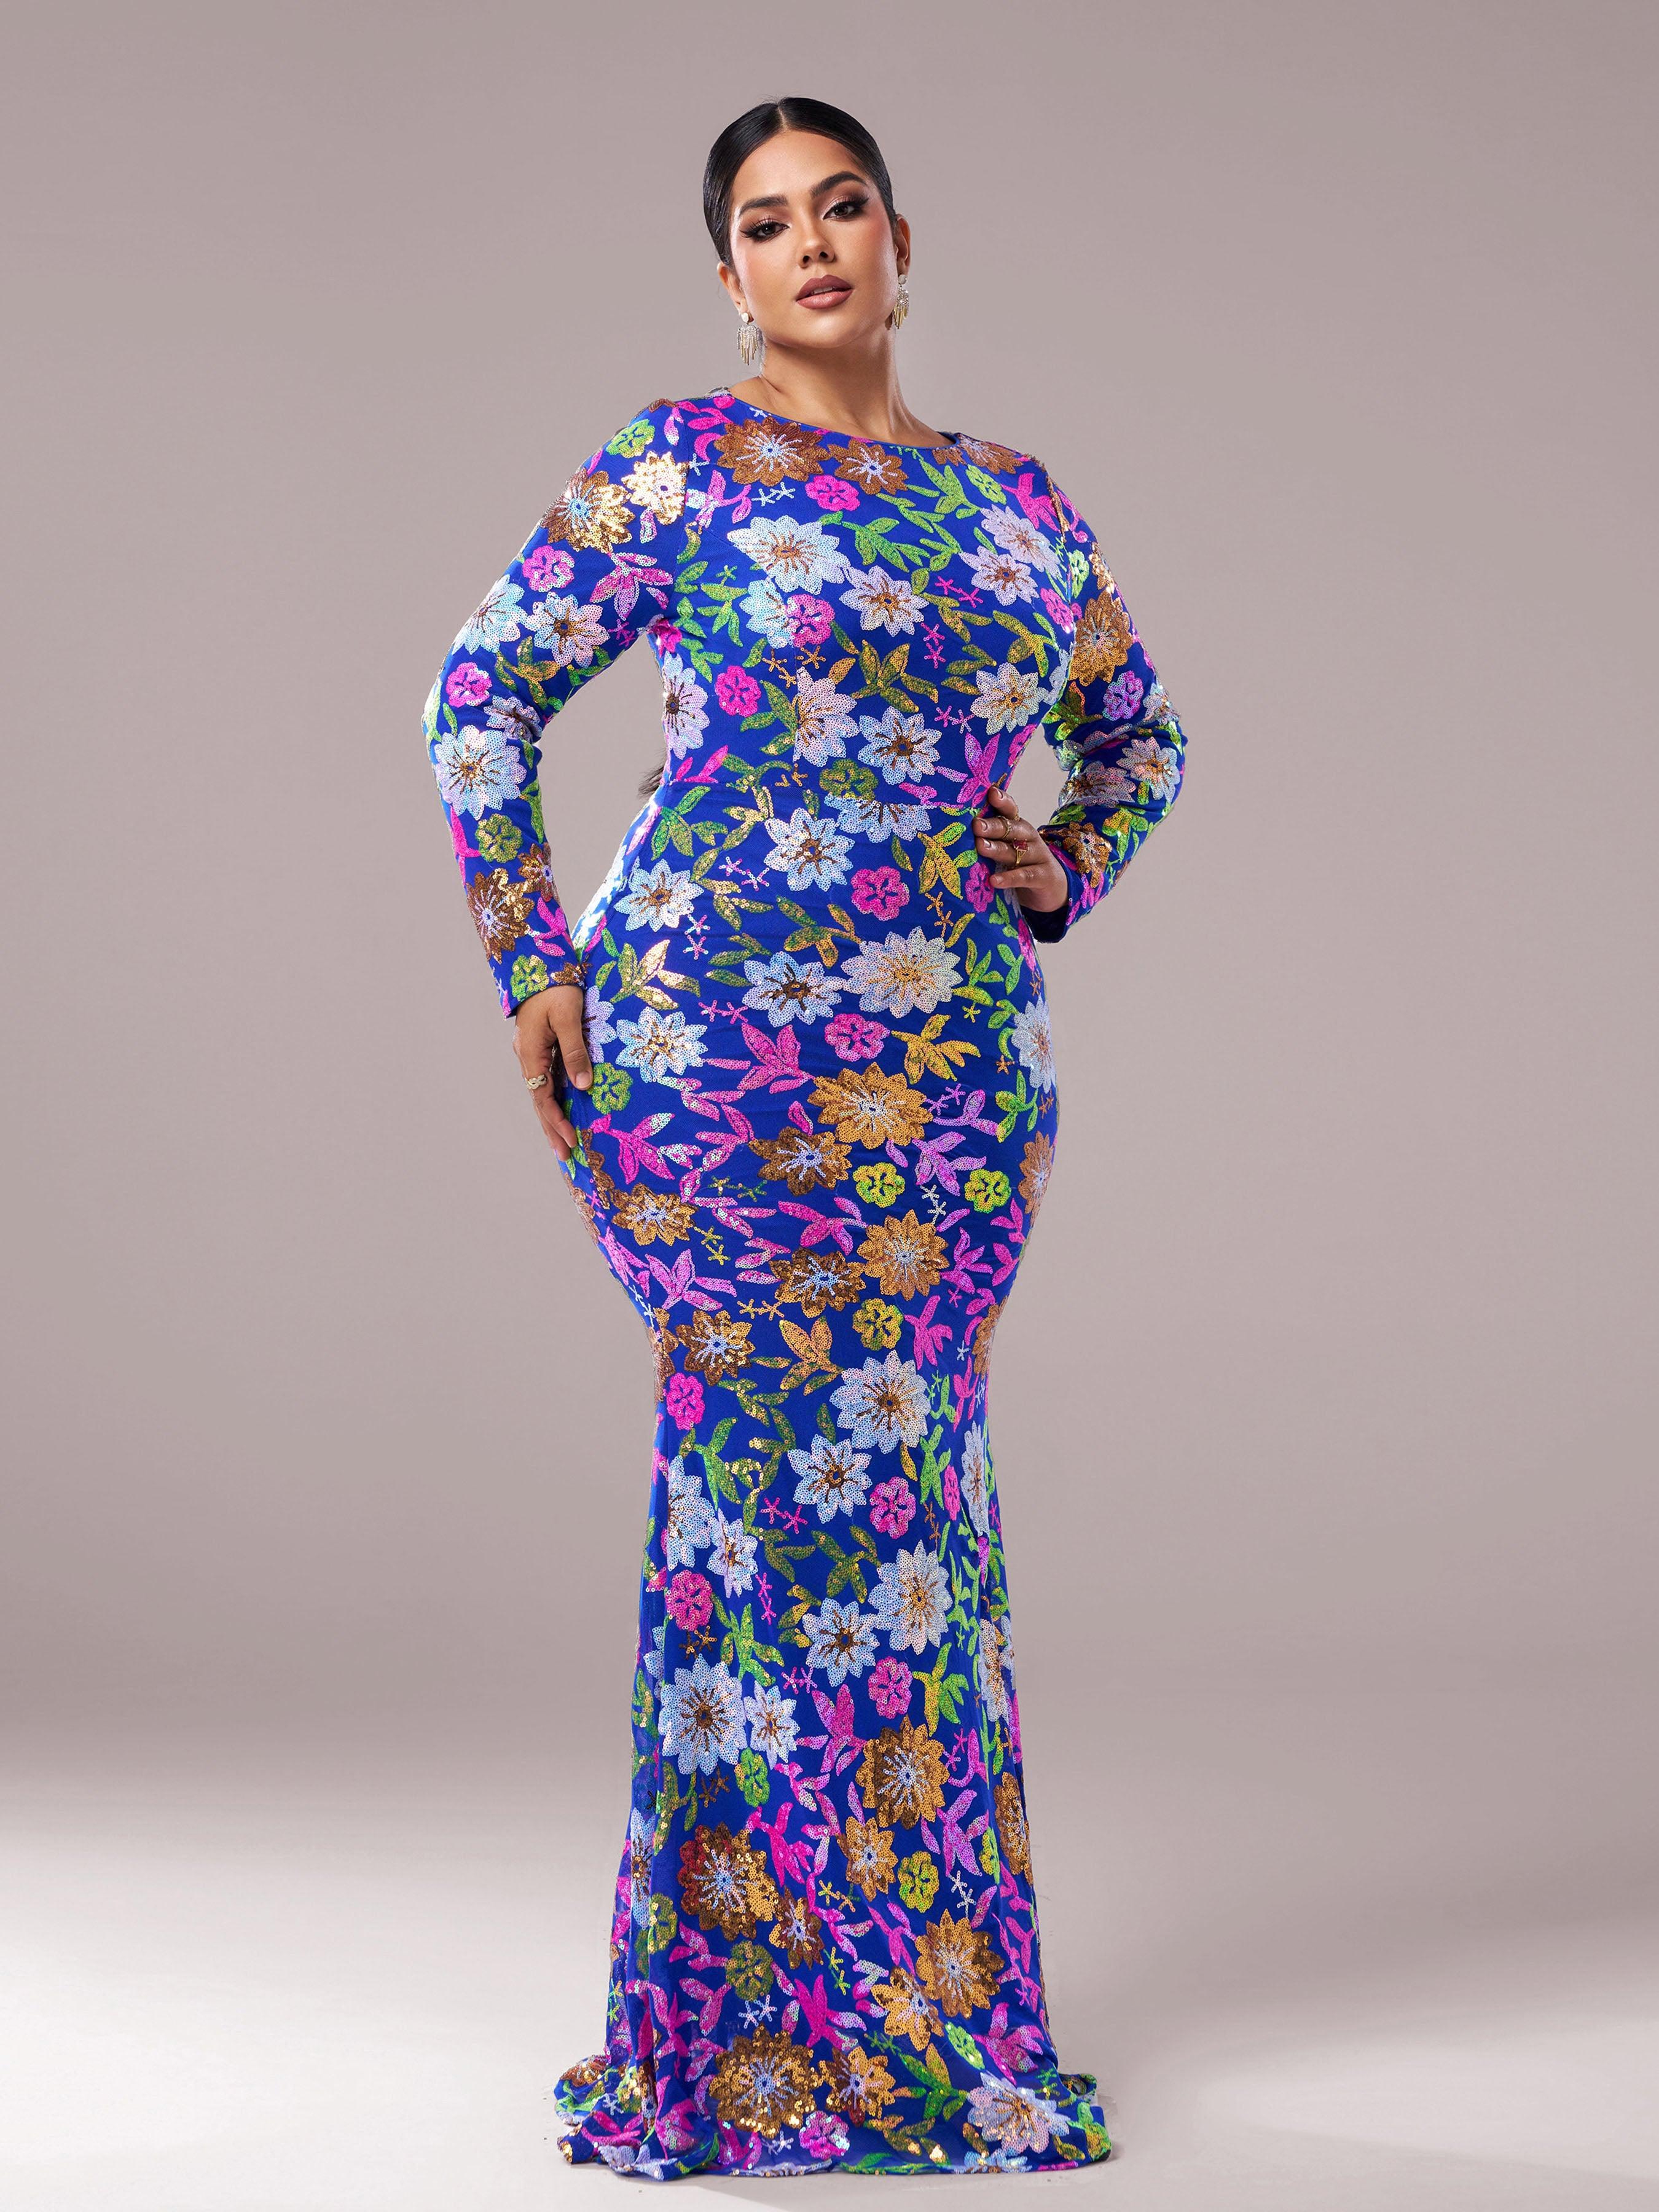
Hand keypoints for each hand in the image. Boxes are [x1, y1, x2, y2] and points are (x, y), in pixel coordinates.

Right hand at [513, 984, 592, 1162]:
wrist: (540, 966)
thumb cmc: (556, 989)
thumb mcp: (568, 1018)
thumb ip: (575, 1051)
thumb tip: (582, 1085)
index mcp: (531, 1054)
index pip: (543, 1097)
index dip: (557, 1120)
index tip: (572, 1139)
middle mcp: (529, 1058)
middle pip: (539, 1101)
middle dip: (552, 1129)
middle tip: (565, 1156)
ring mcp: (533, 1054)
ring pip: (541, 1093)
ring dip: (551, 1119)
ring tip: (561, 1143)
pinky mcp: (541, 1048)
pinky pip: (546, 1081)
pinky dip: (553, 1100)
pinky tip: (561, 1111)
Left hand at [972, 785, 1068, 914]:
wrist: (1053, 888)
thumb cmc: (1021, 865)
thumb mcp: (1008, 848)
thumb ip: (989, 839)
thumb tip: (957, 831)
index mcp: (1018, 827)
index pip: (1010, 810)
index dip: (1002, 801)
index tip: (991, 793)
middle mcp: (1028, 838)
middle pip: (1011, 828)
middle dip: (993, 826)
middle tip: (976, 825)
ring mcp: (1038, 856)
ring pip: (1016, 851)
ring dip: (997, 849)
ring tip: (981, 847)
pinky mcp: (1043, 876)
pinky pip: (1025, 876)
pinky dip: (1009, 878)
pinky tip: (994, 880)